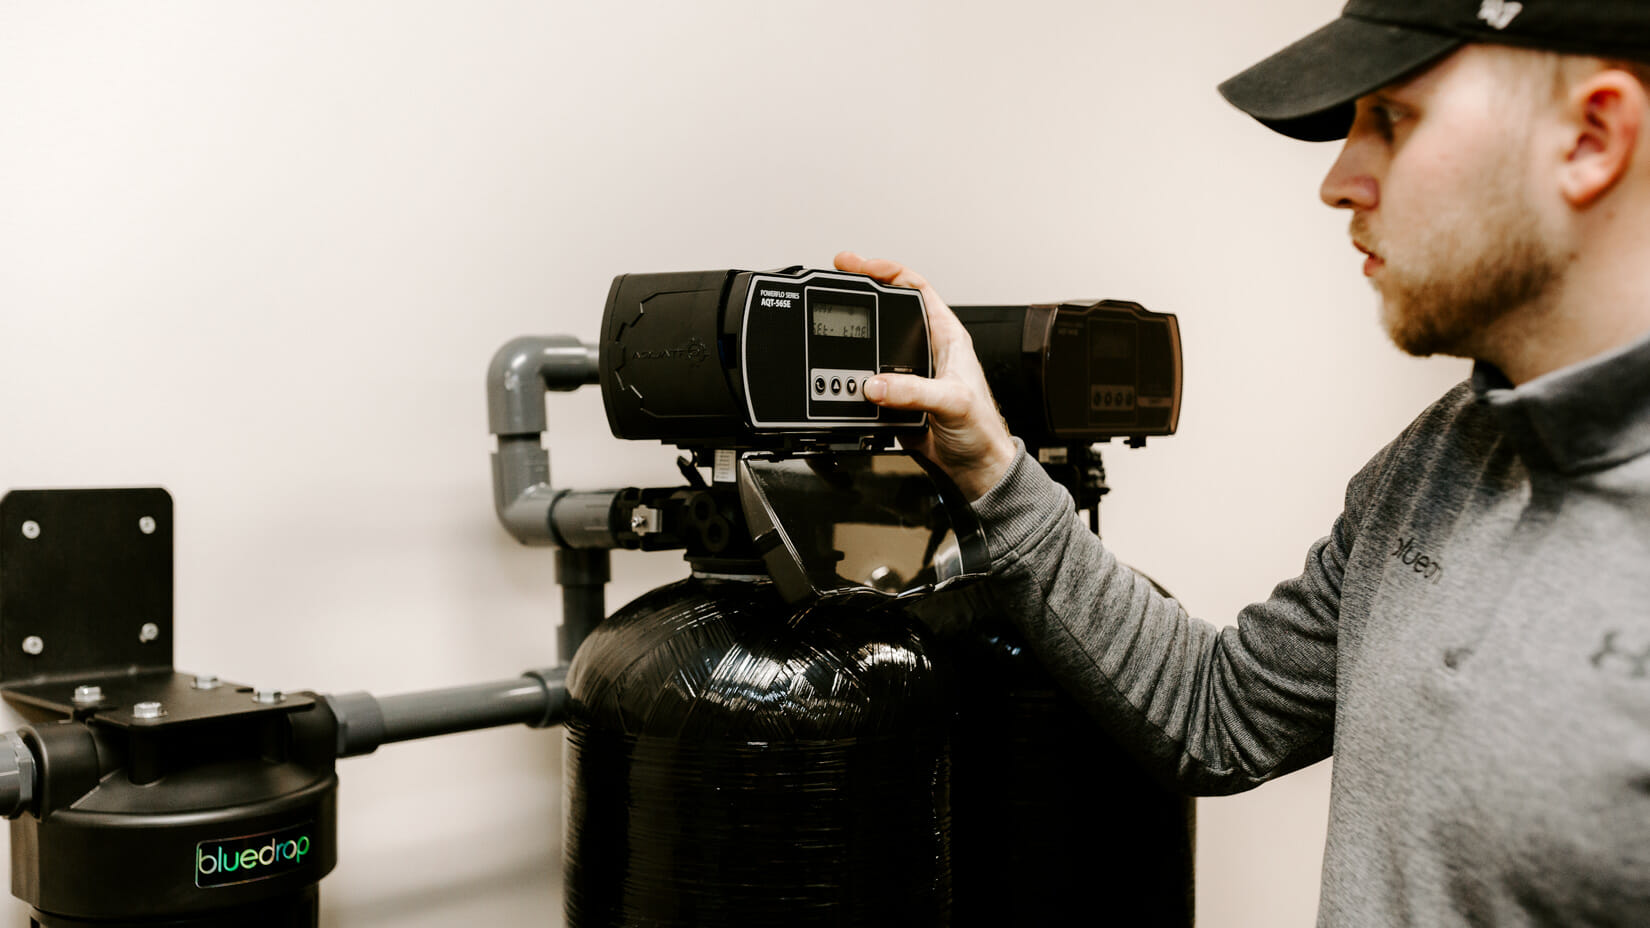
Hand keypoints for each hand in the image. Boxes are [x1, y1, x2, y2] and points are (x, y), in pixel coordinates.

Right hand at [833, 251, 1017, 500]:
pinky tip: (840, 373)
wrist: (975, 470)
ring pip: (874, 344)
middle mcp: (928, 350)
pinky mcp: (896, 398)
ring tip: (831, 321)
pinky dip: (852, 375)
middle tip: (837, 279)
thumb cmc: (982, 431)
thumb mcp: (952, 402)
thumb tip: (877, 384)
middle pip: (890, 310)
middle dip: (862, 291)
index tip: (860, 266)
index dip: (888, 271)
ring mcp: (910, 373)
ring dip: (854, 336)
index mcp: (948, 337)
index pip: (917, 288)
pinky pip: (868, 380)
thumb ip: (914, 391)